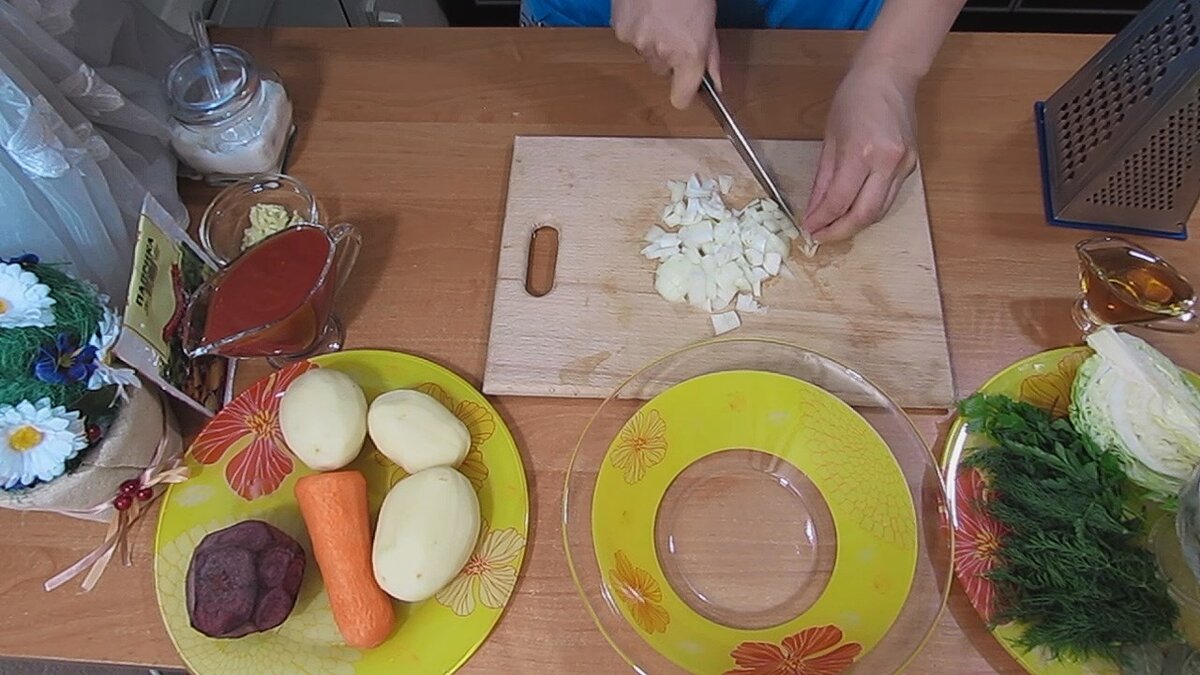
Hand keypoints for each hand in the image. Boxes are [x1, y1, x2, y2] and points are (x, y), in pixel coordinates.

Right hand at [612, 0, 720, 108]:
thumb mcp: (710, 23)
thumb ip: (711, 57)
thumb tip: (715, 84)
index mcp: (689, 53)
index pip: (681, 99)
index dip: (684, 92)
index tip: (686, 86)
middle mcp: (662, 53)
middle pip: (662, 72)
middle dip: (668, 57)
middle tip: (675, 29)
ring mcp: (637, 41)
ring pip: (645, 53)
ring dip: (651, 40)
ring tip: (659, 14)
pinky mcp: (620, 28)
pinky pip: (629, 37)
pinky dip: (635, 26)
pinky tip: (645, 8)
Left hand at [803, 61, 919, 242]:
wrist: (890, 75)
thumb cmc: (855, 98)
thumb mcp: (830, 139)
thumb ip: (822, 180)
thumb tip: (814, 211)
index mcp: (862, 152)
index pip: (839, 201)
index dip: (822, 221)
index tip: (809, 229)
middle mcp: (887, 163)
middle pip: (865, 215)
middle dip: (840, 232)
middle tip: (822, 237)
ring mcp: (904, 166)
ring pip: (880, 211)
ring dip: (856, 224)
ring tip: (834, 226)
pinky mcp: (912, 166)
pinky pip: (888, 197)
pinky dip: (869, 208)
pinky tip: (853, 208)